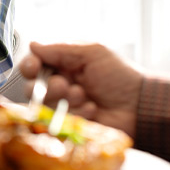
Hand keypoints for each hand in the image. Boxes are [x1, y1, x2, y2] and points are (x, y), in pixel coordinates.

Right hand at [19, 41, 142, 137]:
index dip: (29, 66)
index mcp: (63, 65)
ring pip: (45, 104)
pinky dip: (76, 112)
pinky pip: (59, 120)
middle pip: (32, 87)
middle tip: (65, 85)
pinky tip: (93, 109)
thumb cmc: (120, 76)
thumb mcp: (92, 53)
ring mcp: (64, 106)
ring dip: (64, 99)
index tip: (34, 67)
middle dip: (48, 86)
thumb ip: (60, 49)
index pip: (34, 64)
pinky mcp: (70, 124)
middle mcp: (60, 84)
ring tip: (85, 96)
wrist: (140, 106)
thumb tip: (33, 45)